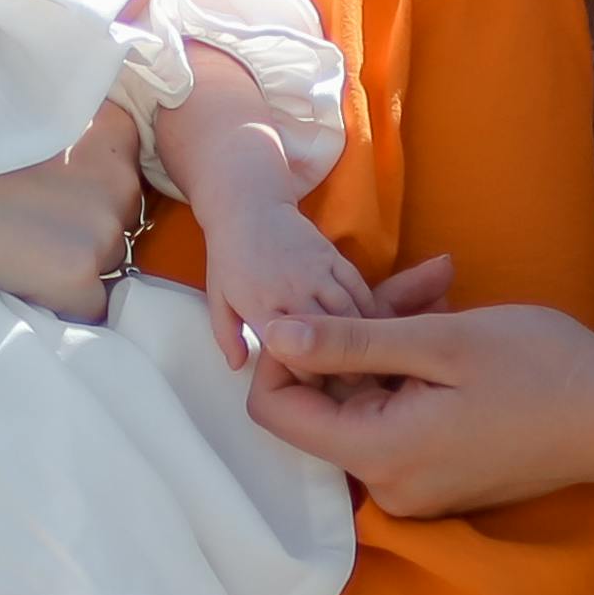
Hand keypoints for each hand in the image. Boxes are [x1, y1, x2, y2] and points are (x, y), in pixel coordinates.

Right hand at [0, 99, 147, 321]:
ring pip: (107, 261)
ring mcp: (103, 230)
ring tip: (16, 243)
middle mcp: (121, 179)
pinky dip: (58, 300)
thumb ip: (64, 120)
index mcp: (114, 128)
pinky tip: (18, 275)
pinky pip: (89, 306)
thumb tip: (64, 141)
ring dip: (72, 259)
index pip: (123, 169)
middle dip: (84, 221)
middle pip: (121, 216)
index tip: (48, 183)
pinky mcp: (77, 276)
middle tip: (28, 215)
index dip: (85, 181)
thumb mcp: (26, 97)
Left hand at [193, 194, 376, 367]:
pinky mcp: (334, 257)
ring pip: (350, 315)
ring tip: (369, 364)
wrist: (248, 205)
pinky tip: (375, 330)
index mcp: (260, 305)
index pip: (293, 356)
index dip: (309, 378)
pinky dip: (371, 312)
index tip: (316, 389)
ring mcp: (316, 272)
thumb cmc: (230, 256)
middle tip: (352, 385)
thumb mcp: (218, 297)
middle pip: (328, 339)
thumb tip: (237, 367)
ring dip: (362, 342)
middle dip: (343, 366)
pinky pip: (360, 289)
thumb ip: (227, 336)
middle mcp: (291, 290)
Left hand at [243, 302, 593, 519]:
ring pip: (363, 403)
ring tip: (438, 295)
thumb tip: (269, 333)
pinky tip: (447, 327)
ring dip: (386, 345)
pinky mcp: (437, 477)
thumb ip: (349, 342)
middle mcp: (387, 486)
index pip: (276, 413)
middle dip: (351, 337)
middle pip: (324, 404)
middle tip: (414, 288)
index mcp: (379, 453)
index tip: (326, 307)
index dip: (282, 355)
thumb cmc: (544, 370)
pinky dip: (408, 372)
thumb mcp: (441, 342)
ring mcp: (414, 487)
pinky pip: (395, 418)